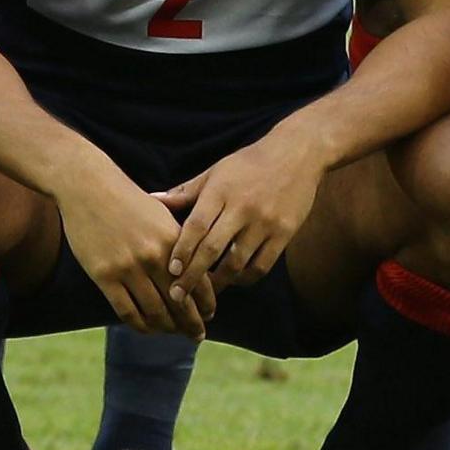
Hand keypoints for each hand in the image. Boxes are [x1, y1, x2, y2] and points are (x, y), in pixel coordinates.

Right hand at [55, 167, 212, 336]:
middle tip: (196, 335)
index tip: (208, 316)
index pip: (200, 284)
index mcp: (173, 241)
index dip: (206, 306)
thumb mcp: (161, 216)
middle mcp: (153, 257)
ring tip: (171, 332)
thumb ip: (178, 244)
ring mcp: (127, 268)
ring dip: (166, 328)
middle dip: (191, 324)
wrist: (88, 186)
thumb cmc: (127, 200)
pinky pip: (127, 312)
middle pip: (180, 305)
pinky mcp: (104, 276)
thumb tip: (194, 276)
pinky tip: (146, 328)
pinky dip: (140, 326)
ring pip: (155, 313)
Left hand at [161, 125, 327, 286]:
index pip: (196, 226)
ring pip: (237, 262)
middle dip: (193, 275)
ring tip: (205, 293)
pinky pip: (262, 265)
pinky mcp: (284, 234)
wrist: (296, 154)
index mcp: (221, 191)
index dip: (181, 251)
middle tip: (178, 296)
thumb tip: (153, 199)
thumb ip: (186, 191)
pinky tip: (234, 280)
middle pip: (213, 249)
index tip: (169, 271)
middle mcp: (242, 209)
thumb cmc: (248, 163)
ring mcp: (265, 223)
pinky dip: (245, 278)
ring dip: (219, 282)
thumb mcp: (215, 172)